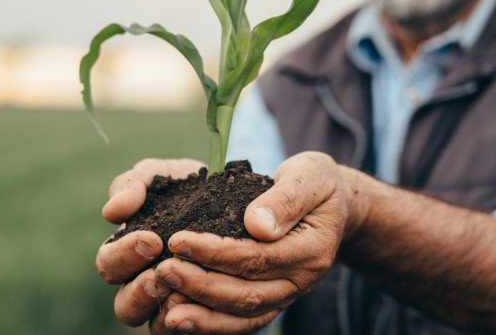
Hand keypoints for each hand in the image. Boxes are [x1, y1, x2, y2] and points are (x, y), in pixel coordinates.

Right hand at [95, 158, 204, 327]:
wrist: (243, 201)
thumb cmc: (192, 188)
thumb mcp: (163, 175)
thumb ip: (133, 184)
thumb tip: (113, 210)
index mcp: (128, 252)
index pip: (109, 265)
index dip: (124, 256)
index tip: (152, 240)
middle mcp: (145, 284)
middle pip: (125, 307)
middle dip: (140, 292)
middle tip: (163, 273)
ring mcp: (174, 304)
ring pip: (157, 327)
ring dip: (168, 311)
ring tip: (184, 293)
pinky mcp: (205, 316)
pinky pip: (195, 332)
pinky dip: (200, 323)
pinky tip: (210, 306)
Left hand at [151, 152, 356, 333]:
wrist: (332, 204)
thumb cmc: (316, 183)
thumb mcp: (310, 175)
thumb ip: (287, 198)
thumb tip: (257, 224)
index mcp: (312, 249)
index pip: (258, 257)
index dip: (215, 252)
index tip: (177, 240)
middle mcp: (301, 280)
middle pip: (247, 293)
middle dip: (201, 285)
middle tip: (162, 271)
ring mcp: (287, 295)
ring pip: (243, 314)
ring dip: (202, 313)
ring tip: (165, 305)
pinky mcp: (273, 301)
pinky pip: (242, 321)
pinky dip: (212, 324)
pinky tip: (180, 318)